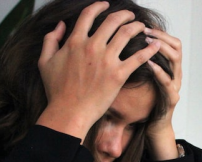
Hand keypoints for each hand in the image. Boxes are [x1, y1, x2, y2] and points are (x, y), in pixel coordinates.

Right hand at [36, 2, 161, 142]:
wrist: (69, 112)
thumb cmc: (56, 90)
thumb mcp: (45, 62)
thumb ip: (51, 40)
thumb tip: (60, 25)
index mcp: (75, 41)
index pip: (89, 15)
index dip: (99, 6)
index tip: (106, 5)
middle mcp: (92, 46)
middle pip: (112, 21)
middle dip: (124, 15)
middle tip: (130, 15)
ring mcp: (106, 60)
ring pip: (127, 34)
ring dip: (137, 26)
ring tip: (142, 26)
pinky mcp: (118, 75)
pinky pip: (138, 58)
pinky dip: (149, 49)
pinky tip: (156, 45)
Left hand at [144, 27, 182, 160]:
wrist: (153, 127)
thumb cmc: (146, 102)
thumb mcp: (143, 78)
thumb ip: (140, 63)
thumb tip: (126, 45)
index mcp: (170, 68)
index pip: (172, 42)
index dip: (160, 32)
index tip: (145, 26)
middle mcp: (176, 74)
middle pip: (176, 47)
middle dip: (161, 36)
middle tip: (145, 31)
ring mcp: (176, 86)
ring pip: (176, 60)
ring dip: (161, 49)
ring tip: (147, 43)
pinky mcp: (172, 98)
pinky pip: (168, 82)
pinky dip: (159, 71)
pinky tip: (149, 64)